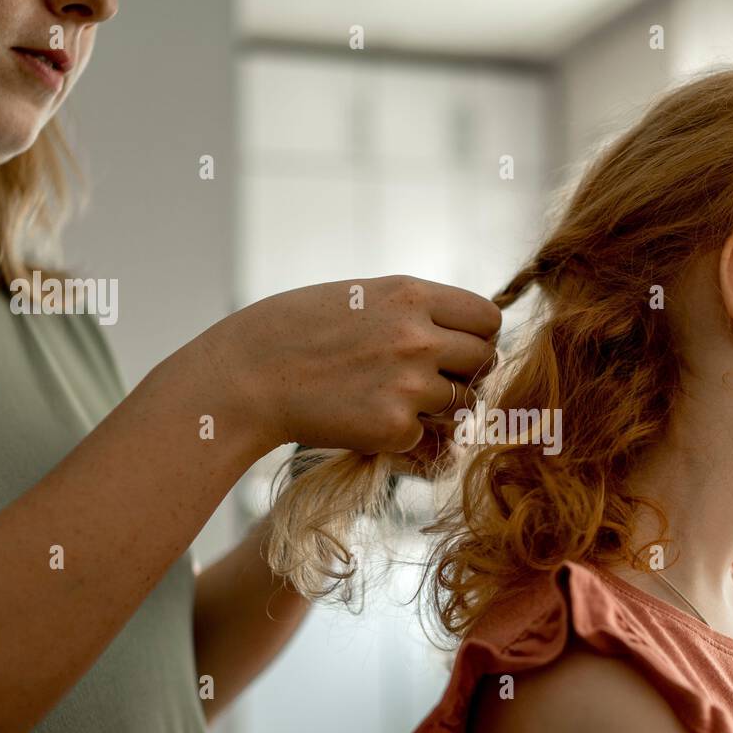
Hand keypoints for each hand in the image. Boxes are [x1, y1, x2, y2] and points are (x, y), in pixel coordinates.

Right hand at [195, 275, 500, 457]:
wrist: (245, 376)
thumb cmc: (297, 333)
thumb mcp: (361, 298)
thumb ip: (416, 312)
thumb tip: (472, 341)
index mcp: (411, 295)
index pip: (488, 318)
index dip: (477, 337)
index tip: (455, 348)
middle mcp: (419, 337)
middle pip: (485, 361)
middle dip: (464, 373)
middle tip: (425, 379)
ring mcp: (410, 384)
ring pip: (459, 403)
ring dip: (433, 406)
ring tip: (382, 395)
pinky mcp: (394, 427)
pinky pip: (425, 437)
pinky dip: (401, 435)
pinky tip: (361, 418)